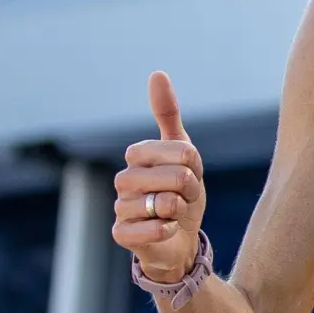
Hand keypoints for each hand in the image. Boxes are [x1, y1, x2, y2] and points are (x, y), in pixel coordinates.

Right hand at [112, 72, 206, 282]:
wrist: (178, 239)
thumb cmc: (180, 192)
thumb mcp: (183, 152)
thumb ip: (168, 115)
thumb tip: (156, 73)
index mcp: (137, 156)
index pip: (182, 151)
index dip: (194, 165)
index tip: (189, 173)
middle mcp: (123, 179)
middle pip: (176, 176)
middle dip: (191, 189)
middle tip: (184, 197)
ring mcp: (120, 207)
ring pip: (166, 203)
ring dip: (181, 210)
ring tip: (174, 213)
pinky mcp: (121, 234)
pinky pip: (153, 228)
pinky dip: (168, 229)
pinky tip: (166, 230)